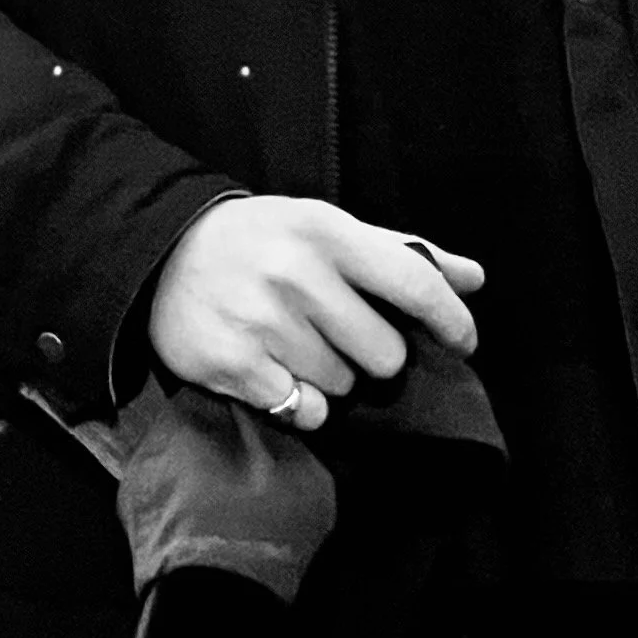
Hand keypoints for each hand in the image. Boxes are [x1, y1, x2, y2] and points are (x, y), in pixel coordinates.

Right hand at [146, 195, 483, 435]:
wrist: (163, 251)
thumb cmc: (262, 239)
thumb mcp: (326, 227)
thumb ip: (402, 253)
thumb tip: (474, 278)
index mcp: (327, 232)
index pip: (414, 281)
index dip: (450, 320)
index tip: (464, 343)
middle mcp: (297, 274)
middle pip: (383, 353)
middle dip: (372, 353)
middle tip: (339, 333)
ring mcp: (264, 322)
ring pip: (343, 386)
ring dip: (330, 376)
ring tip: (297, 345)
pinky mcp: (234, 364)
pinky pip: (303, 411)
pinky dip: (300, 402)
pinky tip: (278, 372)